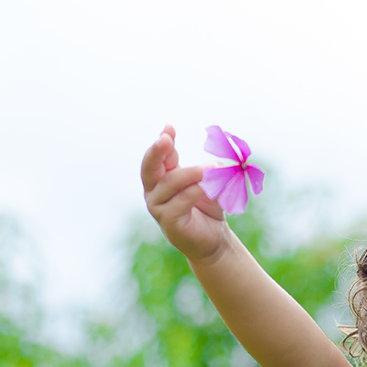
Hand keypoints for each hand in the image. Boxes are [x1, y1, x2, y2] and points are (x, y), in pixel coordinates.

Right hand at [141, 125, 232, 262]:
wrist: (214, 239)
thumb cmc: (209, 209)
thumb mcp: (210, 184)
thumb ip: (208, 171)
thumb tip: (218, 157)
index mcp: (162, 178)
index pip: (159, 156)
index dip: (163, 141)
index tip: (169, 127)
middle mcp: (155, 191)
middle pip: (149, 167)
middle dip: (157, 152)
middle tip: (165, 139)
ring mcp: (158, 206)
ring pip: (169, 183)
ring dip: (191, 173)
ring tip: (212, 168)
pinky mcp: (167, 221)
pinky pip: (180, 201)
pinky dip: (195, 191)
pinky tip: (208, 187)